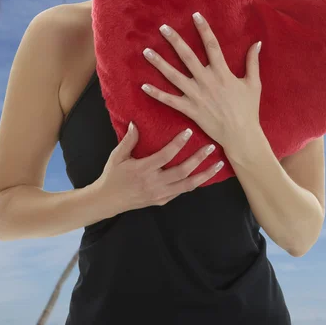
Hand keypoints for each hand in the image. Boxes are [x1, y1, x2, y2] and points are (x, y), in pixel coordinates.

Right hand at [98, 122, 224, 214]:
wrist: (107, 201)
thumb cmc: (112, 176)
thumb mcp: (116, 156)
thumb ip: (128, 141)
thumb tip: (135, 123)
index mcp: (143, 170)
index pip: (165, 156)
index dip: (178, 143)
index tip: (189, 131)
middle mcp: (154, 183)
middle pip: (182, 171)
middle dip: (199, 159)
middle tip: (211, 147)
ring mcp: (160, 194)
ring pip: (187, 185)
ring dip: (204, 175)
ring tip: (218, 165)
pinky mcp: (162, 201)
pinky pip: (181, 192)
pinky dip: (194, 184)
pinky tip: (204, 175)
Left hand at [140, 11, 262, 148]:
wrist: (241, 135)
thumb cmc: (249, 109)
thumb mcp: (254, 84)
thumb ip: (253, 62)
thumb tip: (257, 43)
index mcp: (223, 73)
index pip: (212, 45)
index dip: (203, 29)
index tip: (195, 15)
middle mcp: (207, 81)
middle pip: (187, 57)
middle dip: (175, 41)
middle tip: (162, 27)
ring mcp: (196, 95)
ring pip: (174, 76)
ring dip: (159, 63)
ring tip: (146, 51)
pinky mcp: (189, 109)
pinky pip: (170, 100)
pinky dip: (156, 93)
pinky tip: (143, 86)